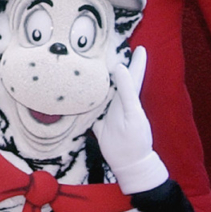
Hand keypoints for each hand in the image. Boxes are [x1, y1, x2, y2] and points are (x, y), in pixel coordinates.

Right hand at [93, 47, 168, 194]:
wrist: (128, 165)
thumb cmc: (135, 139)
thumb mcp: (131, 113)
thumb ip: (126, 90)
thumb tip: (119, 66)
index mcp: (128, 98)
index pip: (133, 75)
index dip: (136, 61)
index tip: (138, 46)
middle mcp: (118, 103)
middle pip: (115, 80)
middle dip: (113, 65)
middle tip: (107, 50)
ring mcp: (107, 113)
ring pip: (101, 92)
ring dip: (97, 80)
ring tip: (90, 66)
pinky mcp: (97, 123)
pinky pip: (88, 109)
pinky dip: (82, 102)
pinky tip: (72, 94)